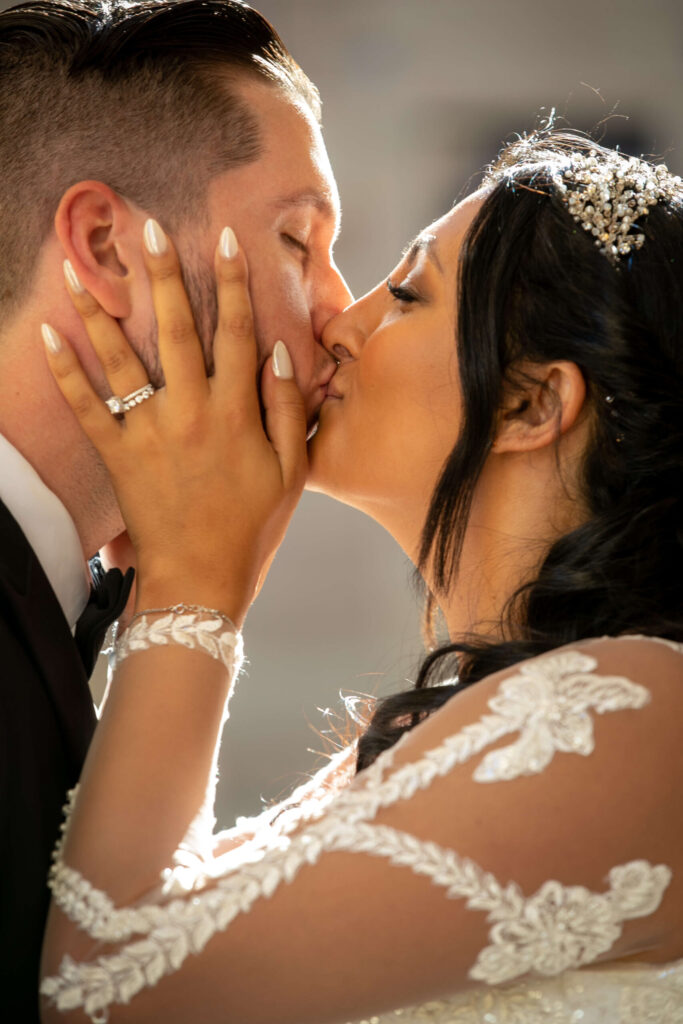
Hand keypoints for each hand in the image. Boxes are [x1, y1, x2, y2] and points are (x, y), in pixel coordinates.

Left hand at [44, 222, 307, 625]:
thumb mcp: (291, 472)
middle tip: (150, 229)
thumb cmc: (252, 528)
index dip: (233, 283)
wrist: (200, 580)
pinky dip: (65, 372)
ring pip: (122, 360)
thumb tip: (280, 352)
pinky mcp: (117, 456)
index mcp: (236, 414)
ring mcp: (148, 433)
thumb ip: (288, 408)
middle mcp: (190, 413)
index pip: (237, 333)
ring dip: (100, 311)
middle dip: (164, 276)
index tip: (225, 240)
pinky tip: (48, 335)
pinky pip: (85, 407)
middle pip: (177, 330)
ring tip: (82, 268)